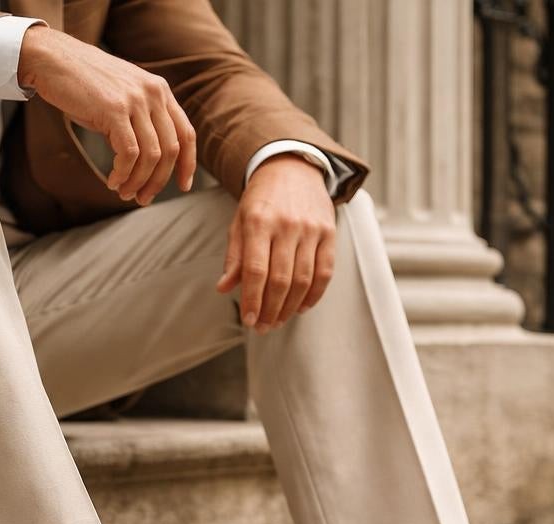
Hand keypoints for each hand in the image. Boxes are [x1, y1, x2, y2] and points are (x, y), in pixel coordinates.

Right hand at [17, 25, 195, 204]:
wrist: (53, 59)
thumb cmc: (85, 85)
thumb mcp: (123, 99)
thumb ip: (141, 122)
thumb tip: (150, 164)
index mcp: (160, 90)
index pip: (186, 133)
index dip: (188, 164)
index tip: (183, 186)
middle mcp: (153, 93)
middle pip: (171, 150)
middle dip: (158, 181)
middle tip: (142, 199)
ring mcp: (135, 100)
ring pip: (151, 156)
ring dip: (138, 182)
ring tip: (124, 193)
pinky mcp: (114, 109)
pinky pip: (129, 154)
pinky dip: (123, 174)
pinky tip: (112, 182)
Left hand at [216, 154, 335, 332]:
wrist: (292, 166)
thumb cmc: (261, 200)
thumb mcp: (239, 222)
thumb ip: (235, 256)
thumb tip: (224, 288)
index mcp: (258, 221)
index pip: (256, 270)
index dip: (252, 299)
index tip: (248, 320)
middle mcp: (287, 224)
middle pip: (281, 279)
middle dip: (270, 310)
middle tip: (262, 327)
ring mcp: (311, 228)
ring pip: (303, 279)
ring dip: (290, 307)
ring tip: (278, 320)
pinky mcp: (329, 231)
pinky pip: (325, 271)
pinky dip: (314, 295)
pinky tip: (301, 308)